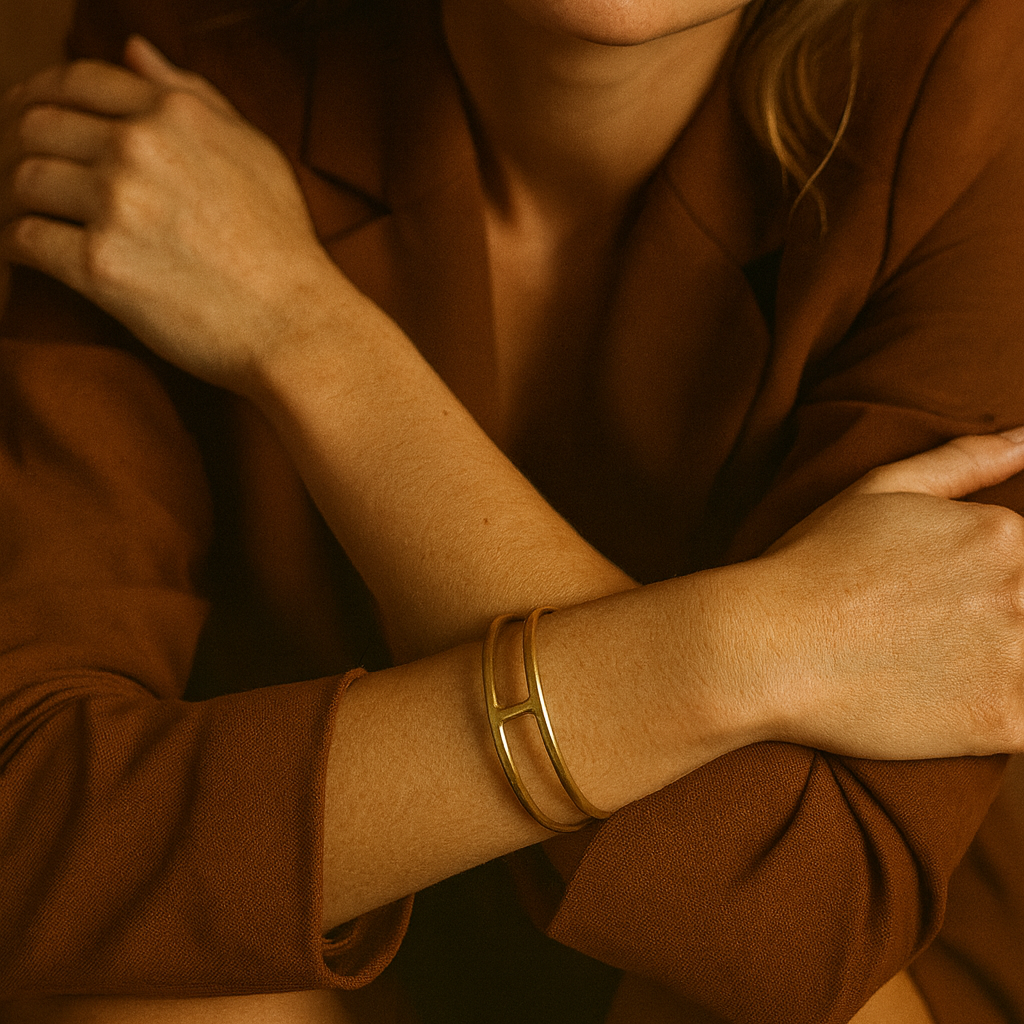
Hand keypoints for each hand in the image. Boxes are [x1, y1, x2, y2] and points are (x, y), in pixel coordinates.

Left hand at [0, 36, 350, 391]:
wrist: (295, 323)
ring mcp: (115, 207)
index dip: (42, 95)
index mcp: (174, 114)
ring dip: (21, 199)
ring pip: (25, 180)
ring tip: (31, 216)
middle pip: (37, 127)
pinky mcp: (98, 267)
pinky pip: (26, 239)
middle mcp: (138, 149)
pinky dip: (19, 245)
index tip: (31, 116)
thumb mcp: (254, 151)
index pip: (78, 82)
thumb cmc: (282, 244)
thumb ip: (195, 95)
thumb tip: (135, 51)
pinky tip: (31, 253)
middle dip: (23, 148)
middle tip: (27, 177)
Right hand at [758, 429, 1023, 758]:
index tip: (948, 601)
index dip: (996, 585)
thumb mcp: (881, 490)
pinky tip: (944, 709)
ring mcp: (1017, 660)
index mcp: (1003, 534)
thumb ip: (964, 460)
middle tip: (931, 634)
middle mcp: (1022, 591)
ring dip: (1003, 668)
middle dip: (997, 620)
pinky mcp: (1002, 723)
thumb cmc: (813, 563)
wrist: (764, 646)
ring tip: (938, 671)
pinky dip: (997, 719)